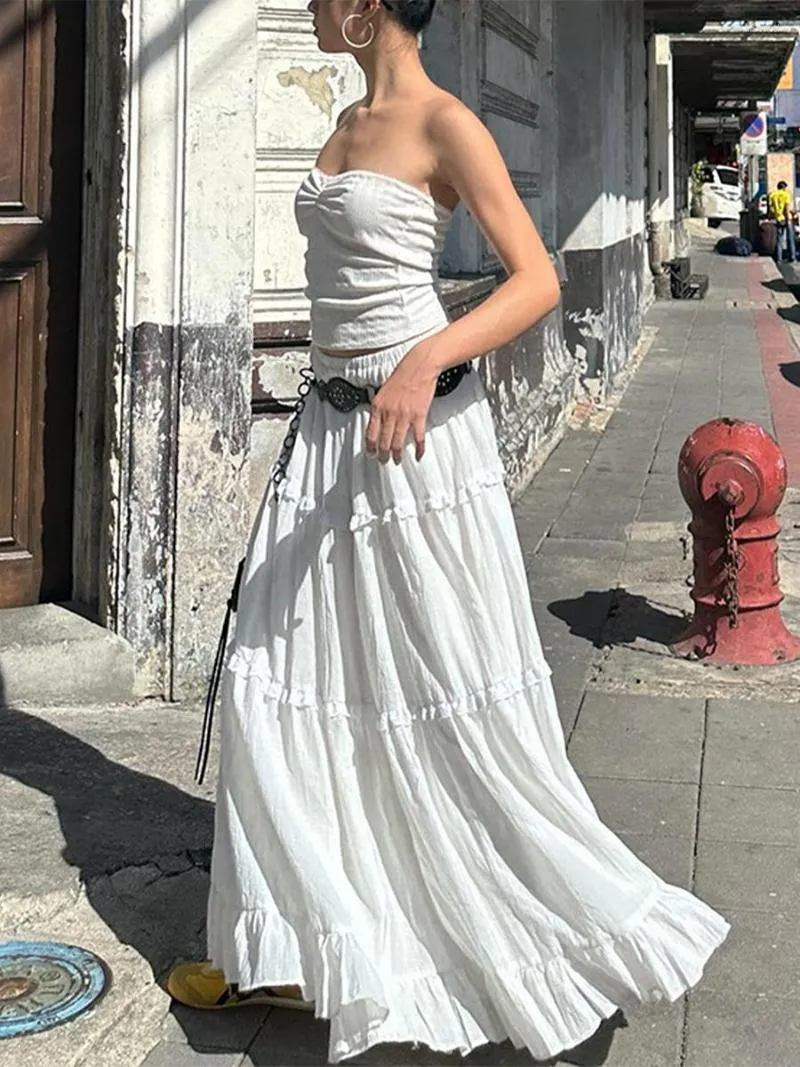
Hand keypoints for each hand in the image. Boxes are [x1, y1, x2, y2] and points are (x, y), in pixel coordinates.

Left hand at [365, 335, 442, 463]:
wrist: (419, 366)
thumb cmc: (402, 376)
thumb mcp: (382, 391)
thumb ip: (379, 408)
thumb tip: (376, 422)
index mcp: (378, 407)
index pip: (370, 433)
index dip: (370, 447)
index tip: (371, 454)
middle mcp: (389, 413)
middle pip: (383, 442)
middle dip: (383, 455)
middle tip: (384, 461)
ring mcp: (404, 416)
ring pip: (398, 443)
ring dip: (397, 455)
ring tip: (397, 461)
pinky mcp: (419, 416)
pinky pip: (418, 437)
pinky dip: (419, 448)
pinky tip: (418, 454)